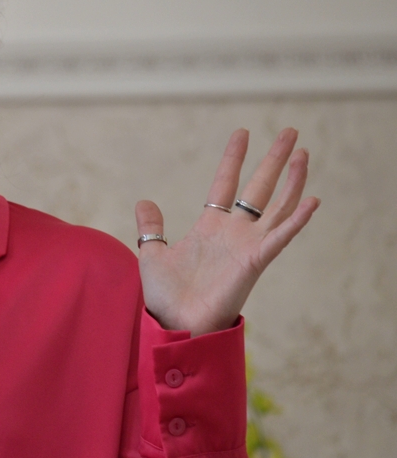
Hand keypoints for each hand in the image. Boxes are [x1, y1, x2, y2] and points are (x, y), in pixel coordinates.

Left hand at [135, 128, 319, 335]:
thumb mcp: (152, 253)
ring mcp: (246, 246)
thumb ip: (151, 228)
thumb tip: (144, 202)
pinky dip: (296, 220)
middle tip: (291, 132)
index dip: (234, 159)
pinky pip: (279, 238)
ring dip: (292, 181)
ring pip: (277, 207)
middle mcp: (233, 233)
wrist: (175, 325)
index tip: (243, 133)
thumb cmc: (166, 296)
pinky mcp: (254, 262)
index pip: (225, 184)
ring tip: (303, 154)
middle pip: (259, 188)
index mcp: (210, 227)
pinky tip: (312, 200)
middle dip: (274, 160)